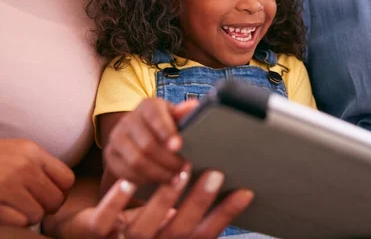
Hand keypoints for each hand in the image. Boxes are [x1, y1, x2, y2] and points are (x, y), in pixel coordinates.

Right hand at [0, 138, 73, 226]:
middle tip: (31, 205)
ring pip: (38, 214)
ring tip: (15, 207)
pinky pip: (19, 221)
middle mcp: (22, 167)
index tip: (50, 196)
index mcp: (32, 152)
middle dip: (46, 207)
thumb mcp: (17, 151)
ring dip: (28, 216)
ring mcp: (6, 185)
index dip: (61, 192)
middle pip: (55, 200)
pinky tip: (5, 211)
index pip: (67, 180)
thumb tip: (63, 189)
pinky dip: (14, 221)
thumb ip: (40, 165)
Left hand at [51, 167, 253, 238]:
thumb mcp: (167, 222)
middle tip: (215, 174)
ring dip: (163, 199)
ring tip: (179, 171)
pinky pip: (103, 221)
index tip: (245, 192)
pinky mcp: (93, 233)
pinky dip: (116, 203)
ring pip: (143, 227)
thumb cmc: (136, 228)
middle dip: (198, 202)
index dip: (224, 215)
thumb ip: (189, 210)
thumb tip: (225, 182)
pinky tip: (128, 181)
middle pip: (180, 230)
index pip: (204, 234)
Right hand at [103, 98, 198, 184]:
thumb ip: (183, 114)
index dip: (166, 132)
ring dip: (158, 173)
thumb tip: (194, 106)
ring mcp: (116, 138)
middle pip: (147, 144)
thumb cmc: (165, 124)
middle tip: (185, 168)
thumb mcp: (175, 116)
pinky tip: (160, 181)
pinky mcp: (111, 155)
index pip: (155, 116)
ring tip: (176, 179)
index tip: (178, 146)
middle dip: (168, 159)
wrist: (140, 132)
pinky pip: (126, 172)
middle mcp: (128, 120)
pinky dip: (144, 180)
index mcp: (147, 106)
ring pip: (136, 161)